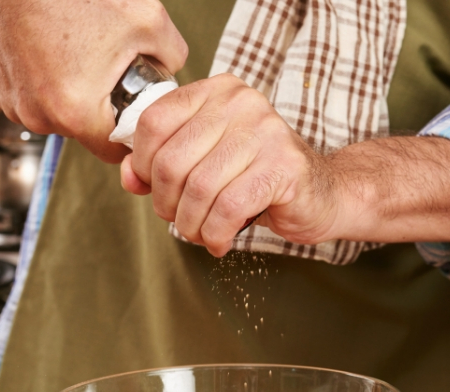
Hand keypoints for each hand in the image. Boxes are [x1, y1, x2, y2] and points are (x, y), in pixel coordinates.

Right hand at [0, 0, 187, 162]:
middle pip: (87, 134)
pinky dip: (49, 85)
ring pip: (60, 117)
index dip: (130, 136)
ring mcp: (16, 105)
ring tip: (82, 58)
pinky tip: (58, 54)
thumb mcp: (147, 20)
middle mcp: (40, 116)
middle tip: (111, 72)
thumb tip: (171, 71)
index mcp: (76, 111)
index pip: (114, 152)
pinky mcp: (0, 89)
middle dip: (103, 110)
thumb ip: (171, 55)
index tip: (135, 113)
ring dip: (75, 98)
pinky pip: (36, 100)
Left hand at [121, 74, 337, 256]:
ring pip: (198, 189)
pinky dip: (215, 234)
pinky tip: (220, 241)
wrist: (321, 193)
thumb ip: (161, 164)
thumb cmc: (256, 178)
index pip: (154, 121)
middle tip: (179, 219)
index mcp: (216, 91)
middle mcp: (241, 102)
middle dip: (166, 203)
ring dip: (191, 225)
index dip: (142, 164)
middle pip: (171, 160)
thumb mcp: (204, 162)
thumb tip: (128, 176)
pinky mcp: (283, 166)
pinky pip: (228, 208)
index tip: (153, 188)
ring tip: (200, 233)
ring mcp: (266, 132)